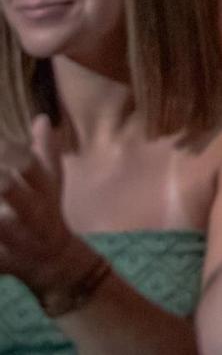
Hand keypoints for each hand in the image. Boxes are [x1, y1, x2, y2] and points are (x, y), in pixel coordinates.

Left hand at [0, 116, 84, 291]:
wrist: (55, 264)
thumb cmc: (47, 215)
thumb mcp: (52, 184)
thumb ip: (46, 153)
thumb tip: (42, 118)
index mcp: (44, 192)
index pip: (30, 164)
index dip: (8, 152)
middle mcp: (34, 214)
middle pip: (11, 189)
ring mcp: (19, 240)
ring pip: (0, 225)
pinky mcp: (5, 262)